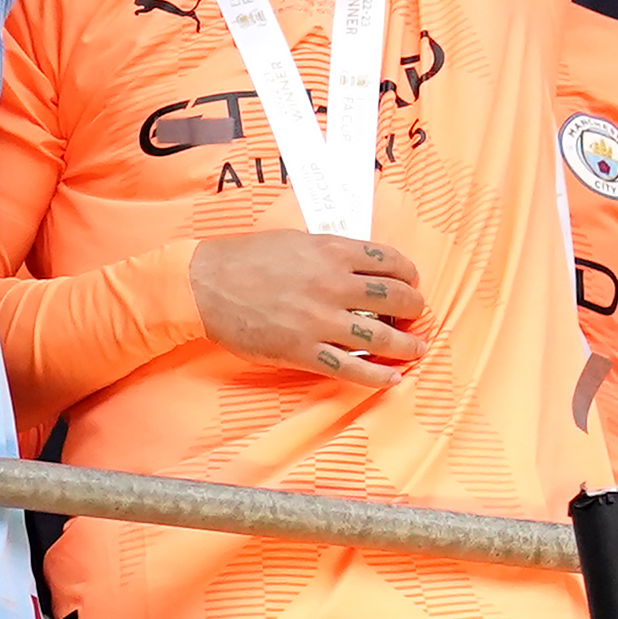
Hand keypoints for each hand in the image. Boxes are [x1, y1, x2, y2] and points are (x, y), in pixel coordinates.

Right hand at [186, 230, 427, 385]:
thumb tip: (358, 267)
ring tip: (415, 350)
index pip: (391, 261)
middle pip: (398, 299)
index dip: (409, 276)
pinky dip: (380, 376)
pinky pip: (355, 369)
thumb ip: (328, 253)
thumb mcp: (292, 240)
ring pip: (384, 337)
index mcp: (330, 251)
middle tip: (413, 318)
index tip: (409, 285)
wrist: (201, 284)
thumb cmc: (242, 258)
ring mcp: (320, 320)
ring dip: (408, 346)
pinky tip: (392, 377)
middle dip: (414, 310)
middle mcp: (332, 283)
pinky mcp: (305, 351)